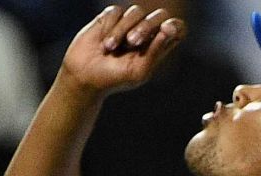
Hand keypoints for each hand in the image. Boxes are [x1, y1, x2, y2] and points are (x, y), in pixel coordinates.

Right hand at [60, 4, 185, 94]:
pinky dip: (110, 26)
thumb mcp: (138, 71)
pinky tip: (102, 42)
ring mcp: (127, 24)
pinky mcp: (109, 18)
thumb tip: (168, 30)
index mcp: (157, 46)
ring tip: (110, 48)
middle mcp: (145, 32)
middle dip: (146, 26)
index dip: (175, 26)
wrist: (84, 77)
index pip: (177, 29)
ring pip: (136, 12)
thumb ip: (155, 52)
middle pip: (159, 15)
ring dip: (123, 29)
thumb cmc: (114, 79)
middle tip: (132, 42)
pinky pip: (116, 11)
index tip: (166, 29)